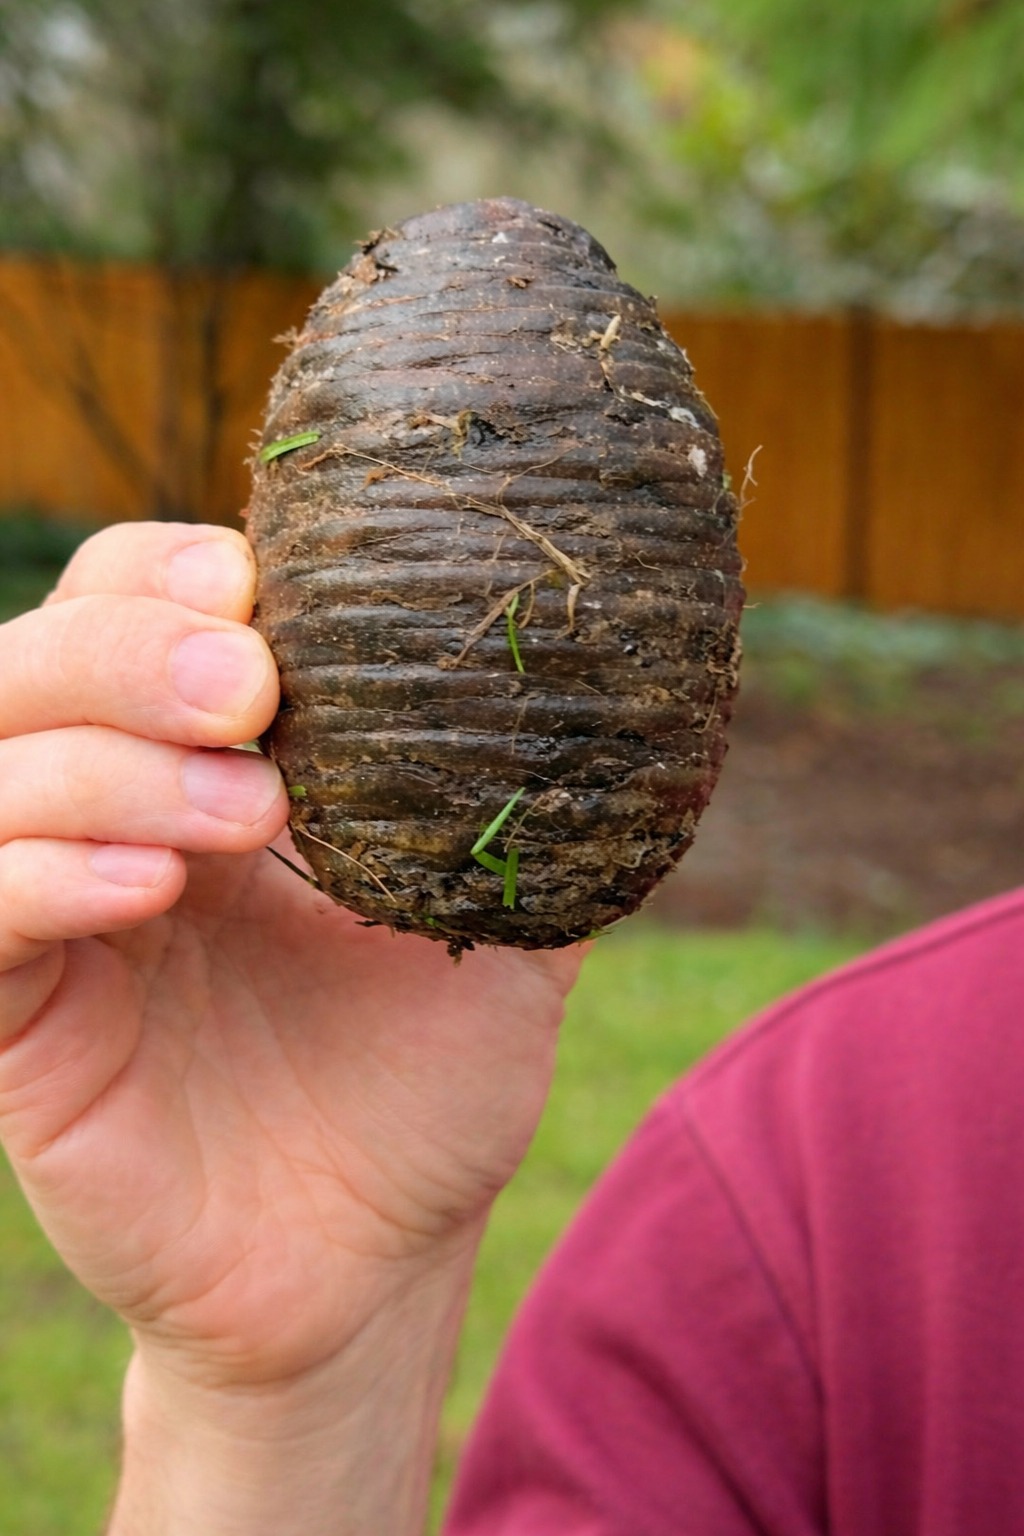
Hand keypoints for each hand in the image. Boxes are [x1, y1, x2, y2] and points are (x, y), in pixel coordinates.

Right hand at [0, 522, 580, 1528]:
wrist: (376, 1259)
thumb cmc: (430, 1082)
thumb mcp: (503, 922)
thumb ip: (522, 806)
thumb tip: (603, 689)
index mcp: (216, 764)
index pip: (130, 604)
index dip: (170, 575)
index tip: (260, 590)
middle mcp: (115, 815)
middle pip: (39, 660)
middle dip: (133, 649)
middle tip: (253, 689)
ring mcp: (61, 916)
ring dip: (110, 762)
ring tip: (247, 815)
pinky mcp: (23, 1024)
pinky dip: (46, 873)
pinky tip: (155, 889)